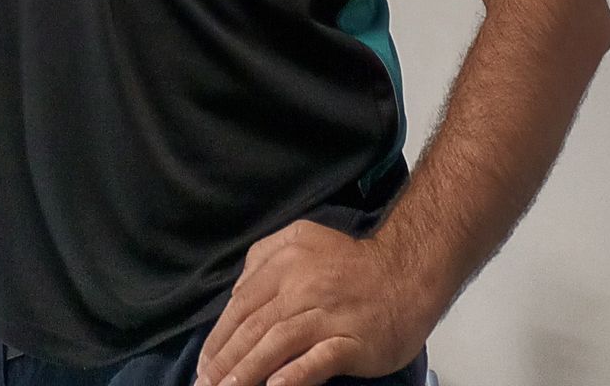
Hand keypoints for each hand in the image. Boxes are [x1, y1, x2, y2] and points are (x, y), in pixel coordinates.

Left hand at [193, 221, 429, 385]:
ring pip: (278, 343)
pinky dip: (294, 374)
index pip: (241, 305)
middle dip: (225, 361)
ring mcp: (328, 315)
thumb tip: (237, 293)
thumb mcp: (302, 238)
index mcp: (286, 261)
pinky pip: (319, 360)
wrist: (406, 272)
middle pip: (254, 327)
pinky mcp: (352, 341)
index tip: (203, 364)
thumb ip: (266, 257)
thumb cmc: (351, 263)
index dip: (218, 338)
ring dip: (248, 371)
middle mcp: (302, 286)